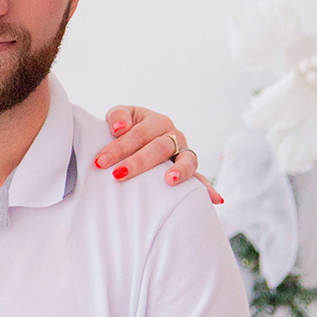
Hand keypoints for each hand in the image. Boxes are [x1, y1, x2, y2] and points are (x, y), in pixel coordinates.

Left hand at [97, 106, 221, 204]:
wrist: (136, 138)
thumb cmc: (125, 129)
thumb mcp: (120, 117)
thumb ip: (118, 117)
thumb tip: (119, 128)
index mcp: (155, 121)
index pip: (138, 133)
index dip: (119, 147)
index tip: (100, 161)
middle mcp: (173, 135)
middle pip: (159, 148)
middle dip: (138, 162)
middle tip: (118, 174)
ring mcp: (183, 152)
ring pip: (186, 160)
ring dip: (180, 171)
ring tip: (169, 181)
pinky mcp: (188, 170)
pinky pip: (200, 179)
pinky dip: (208, 189)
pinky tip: (216, 200)